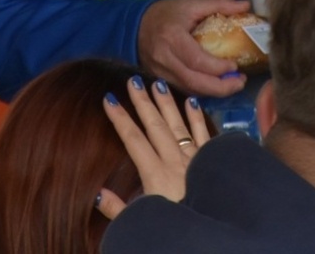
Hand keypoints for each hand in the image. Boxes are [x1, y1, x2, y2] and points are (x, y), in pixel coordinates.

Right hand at [96, 74, 211, 218]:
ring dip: (166, 104)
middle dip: (142, 102)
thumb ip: (118, 209)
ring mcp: (195, 159)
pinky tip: (191, 102)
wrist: (216, 232)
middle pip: (155, 125)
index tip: (109, 99)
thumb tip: (98, 193)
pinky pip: (204, 134)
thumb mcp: (142, 221)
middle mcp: (174, 161)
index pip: (133, 140)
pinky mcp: (212, 161)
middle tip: (133, 81)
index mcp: (155, 175)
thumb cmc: (177, 228)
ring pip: (178, 125)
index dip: (120, 119)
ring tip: (157, 84)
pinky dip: (197, 117)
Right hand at [135, 0, 251, 98]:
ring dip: (213, 92)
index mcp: (172, 38)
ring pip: (190, 90)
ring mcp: (160, 73)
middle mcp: (165, 59)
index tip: (235, 66)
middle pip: (194, 82)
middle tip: (240, 82)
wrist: (134, 24)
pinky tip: (214, 86)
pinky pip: (183, 90)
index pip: (197, 60)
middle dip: (220, 87)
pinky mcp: (160, 80)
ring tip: (232, 85)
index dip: (218, 67)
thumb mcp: (190, 4)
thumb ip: (218, 3)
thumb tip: (245, 5)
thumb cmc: (165, 13)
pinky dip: (201, 91)